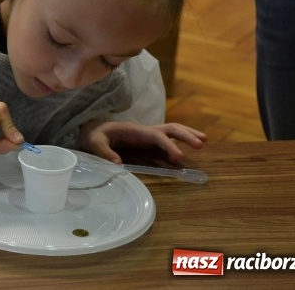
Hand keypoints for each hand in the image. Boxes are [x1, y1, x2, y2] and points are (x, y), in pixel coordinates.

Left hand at [78, 120, 206, 164]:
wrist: (90, 130)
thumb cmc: (92, 135)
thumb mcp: (94, 142)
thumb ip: (104, 152)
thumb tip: (119, 165)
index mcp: (133, 130)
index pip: (155, 136)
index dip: (168, 145)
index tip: (179, 157)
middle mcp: (143, 130)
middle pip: (169, 128)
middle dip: (186, 134)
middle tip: (201, 144)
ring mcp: (146, 135)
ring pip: (171, 131)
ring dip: (187, 134)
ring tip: (204, 141)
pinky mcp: (146, 141)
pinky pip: (165, 140)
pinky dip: (178, 143)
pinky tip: (185, 152)